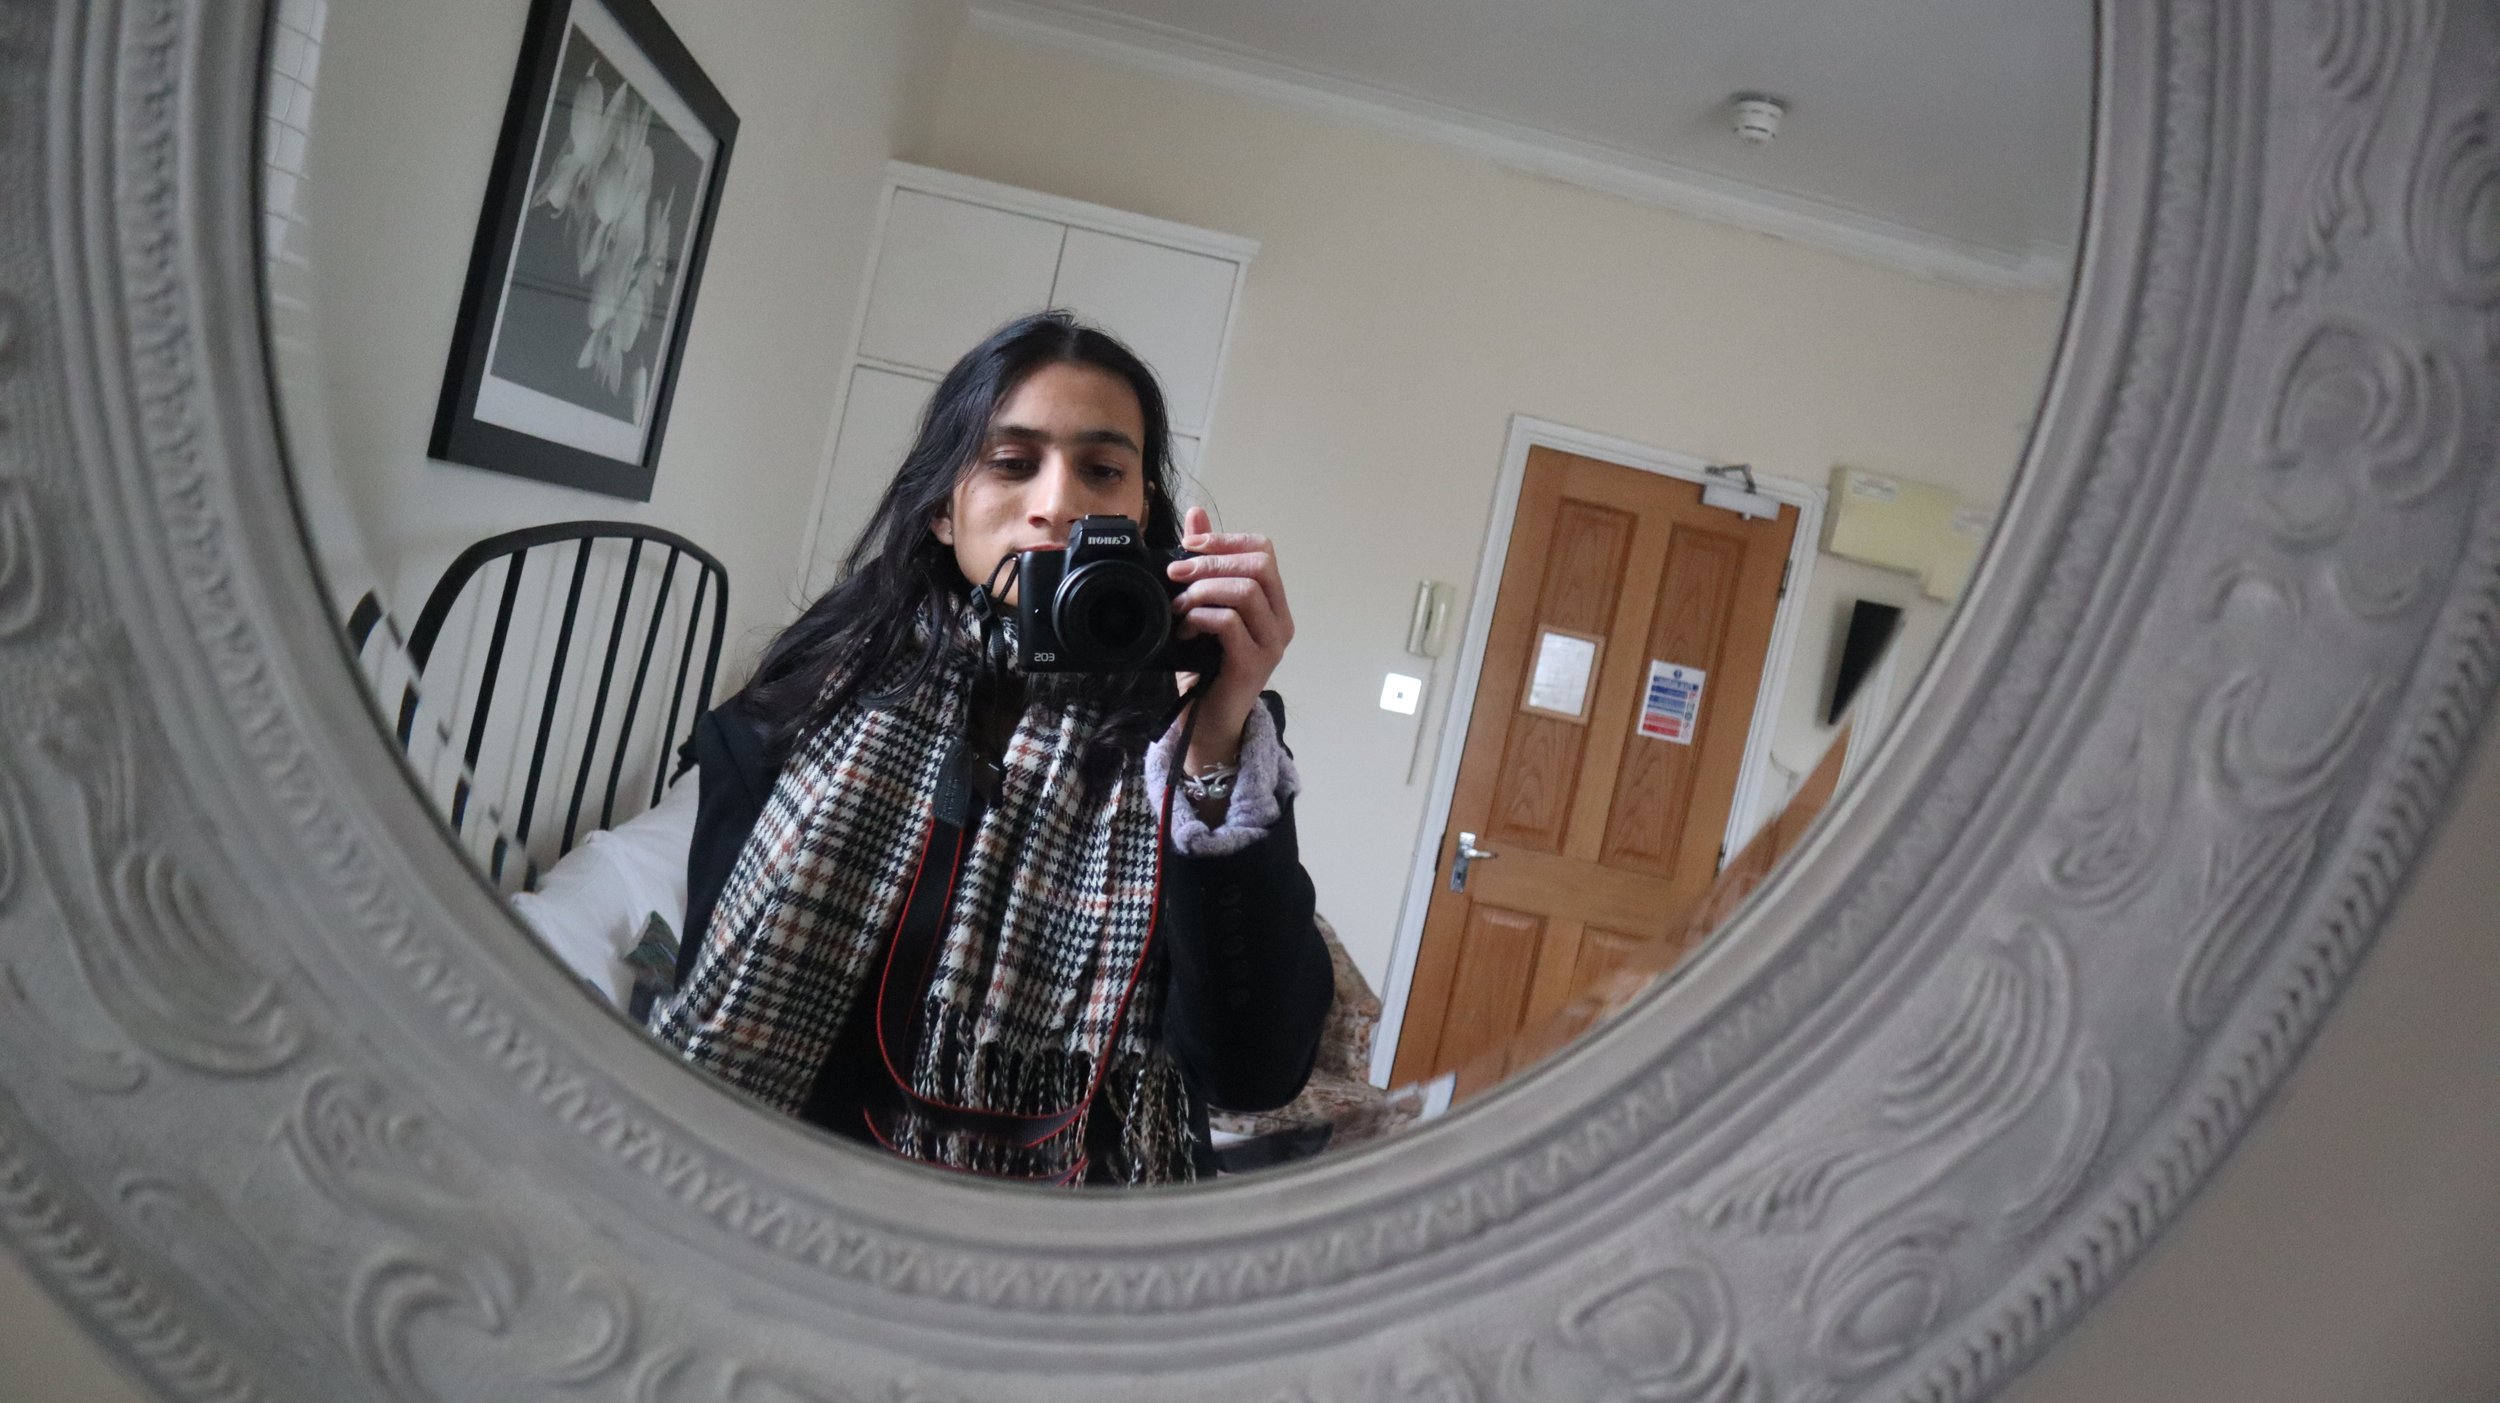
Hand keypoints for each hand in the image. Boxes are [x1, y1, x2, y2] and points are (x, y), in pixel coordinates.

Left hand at [1167, 505, 1292, 768]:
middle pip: (1258, 566)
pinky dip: (1201, 618)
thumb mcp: (1200, 607)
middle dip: (1210, 563)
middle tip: (1175, 572)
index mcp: (1272, 603)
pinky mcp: (1253, 664)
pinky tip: (1184, 628)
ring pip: (1246, 592)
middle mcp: (1280, 620)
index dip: (1225, 540)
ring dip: (1203, 591)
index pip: (1263, 550)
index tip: (1189, 545)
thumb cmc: (1205, 666)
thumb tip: (1196, 514)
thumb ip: (1203, 563)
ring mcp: (1271, 644)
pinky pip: (1231, 624)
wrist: (1206, 721)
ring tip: (1178, 606)